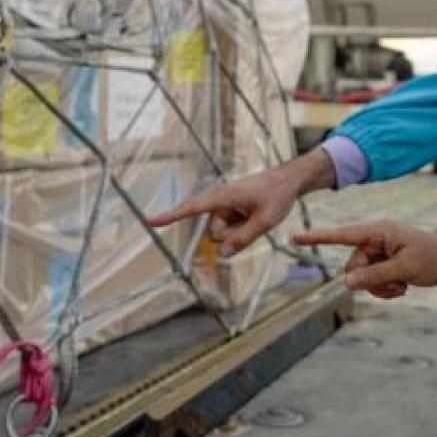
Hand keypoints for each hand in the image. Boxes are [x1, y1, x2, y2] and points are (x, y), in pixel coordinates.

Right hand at [147, 148, 335, 257]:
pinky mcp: (230, 212)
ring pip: (224, 235)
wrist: (288, 181)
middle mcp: (219, 201)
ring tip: (257, 214)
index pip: (192, 208)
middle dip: (233, 235)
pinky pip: (231, 231)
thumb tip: (221, 255)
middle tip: (255, 217)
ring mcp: (224, 208)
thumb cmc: (277, 196)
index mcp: (222, 196)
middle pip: (216, 234)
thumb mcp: (265, 221)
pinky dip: (242, 229)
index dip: (170, 216)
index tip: (149, 221)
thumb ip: (243, 239)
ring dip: (240, 231)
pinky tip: (255, 215)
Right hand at [291, 222, 436, 298]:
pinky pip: (373, 282)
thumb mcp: (404, 270)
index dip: (317, 238)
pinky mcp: (385, 263)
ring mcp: (380, 252)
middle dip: (370, 281)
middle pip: (352, 267)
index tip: (294, 238)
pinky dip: (386, 288)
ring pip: (362, 278)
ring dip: (380, 287)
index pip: (341, 235)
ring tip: (403, 285)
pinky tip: (403, 286)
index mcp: (378, 231)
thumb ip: (374, 276)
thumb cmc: (433, 259)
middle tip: (397, 282)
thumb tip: (346, 283)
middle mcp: (375, 239)